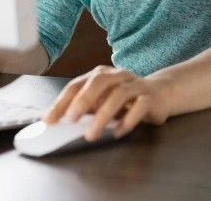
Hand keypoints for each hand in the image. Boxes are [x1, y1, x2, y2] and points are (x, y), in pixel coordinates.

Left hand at [43, 65, 171, 140]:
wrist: (161, 93)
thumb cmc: (125, 99)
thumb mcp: (102, 102)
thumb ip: (84, 109)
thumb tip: (59, 122)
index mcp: (101, 75)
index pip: (77, 85)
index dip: (62, 102)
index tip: (49, 120)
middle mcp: (117, 76)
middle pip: (99, 82)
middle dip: (83, 101)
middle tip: (71, 120)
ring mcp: (135, 85)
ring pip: (119, 95)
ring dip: (103, 115)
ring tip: (91, 134)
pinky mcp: (150, 98)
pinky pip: (139, 106)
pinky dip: (127, 120)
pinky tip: (118, 132)